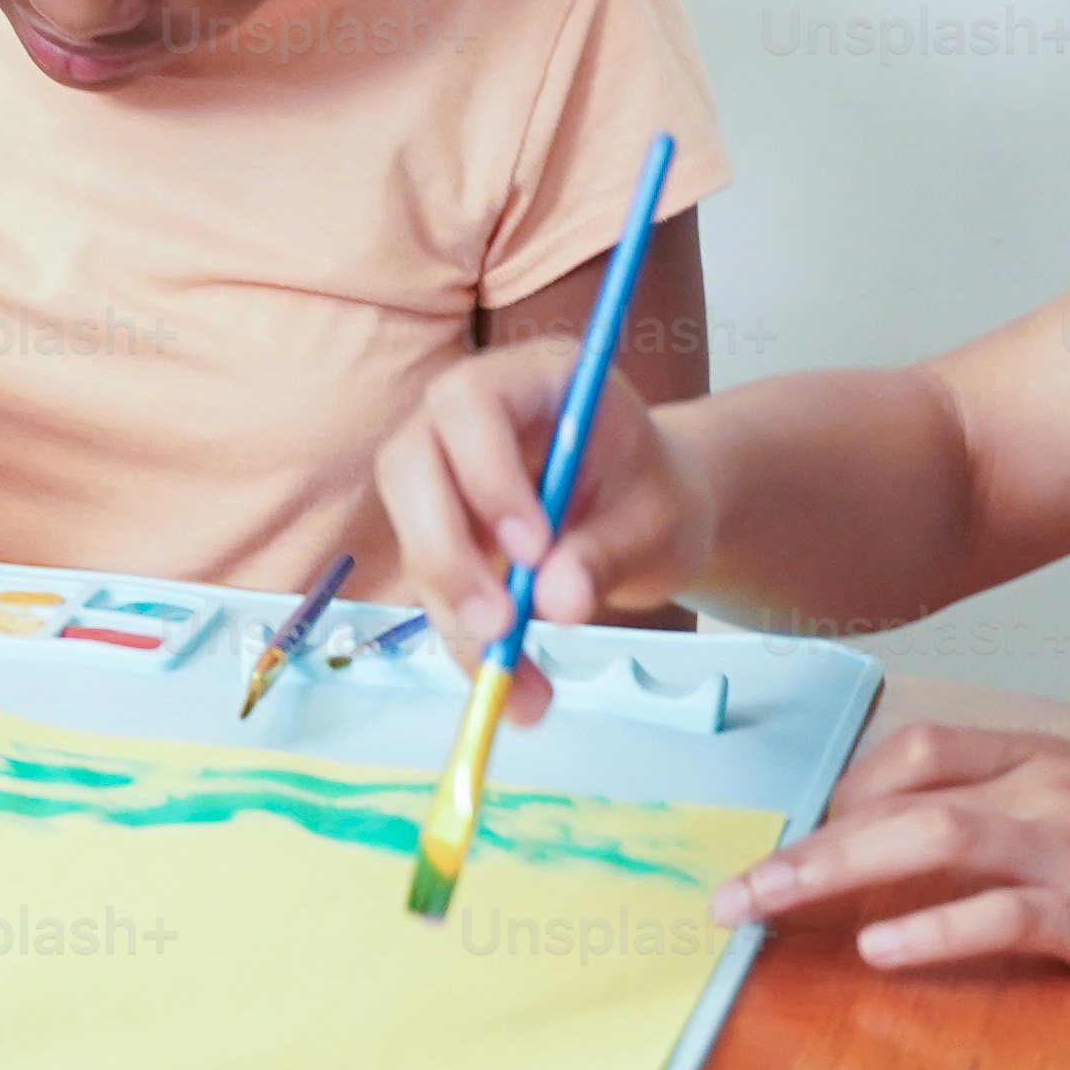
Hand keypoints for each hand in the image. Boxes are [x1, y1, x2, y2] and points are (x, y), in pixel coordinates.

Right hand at [380, 334, 713, 719]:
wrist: (653, 515)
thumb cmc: (657, 494)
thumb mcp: (658, 519)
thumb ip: (610, 550)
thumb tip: (558, 601)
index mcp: (531, 381)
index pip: (469, 402)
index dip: (484, 472)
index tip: (532, 547)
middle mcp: (468, 420)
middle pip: (411, 466)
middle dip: (446, 551)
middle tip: (499, 625)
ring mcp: (445, 477)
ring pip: (413, 537)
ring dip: (455, 613)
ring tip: (516, 682)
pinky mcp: (442, 536)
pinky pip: (435, 591)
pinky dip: (467, 644)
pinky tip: (514, 688)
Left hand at [713, 717, 1069, 1025]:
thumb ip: (1013, 820)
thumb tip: (911, 851)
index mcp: (1048, 756)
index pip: (917, 748)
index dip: (839, 787)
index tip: (784, 832)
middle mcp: (1053, 787)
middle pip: (900, 793)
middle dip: (804, 839)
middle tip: (728, 890)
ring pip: (932, 839)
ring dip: (833, 872)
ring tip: (764, 908)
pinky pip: (1005, 913)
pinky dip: (935, 928)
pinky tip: (879, 949)